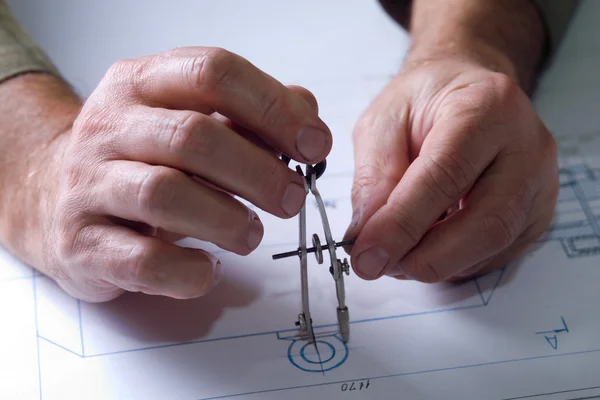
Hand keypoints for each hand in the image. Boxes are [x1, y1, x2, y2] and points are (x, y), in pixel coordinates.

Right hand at [40, 47, 331, 300]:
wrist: (52, 199)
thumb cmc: (139, 158)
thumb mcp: (190, 118)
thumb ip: (250, 114)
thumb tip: (307, 114)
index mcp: (142, 83)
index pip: (213, 74)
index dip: (273, 108)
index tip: (314, 145)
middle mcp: (109, 126)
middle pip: (192, 136)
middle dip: (258, 172)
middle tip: (292, 199)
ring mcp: (88, 185)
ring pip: (164, 195)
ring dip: (226, 220)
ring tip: (251, 234)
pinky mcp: (81, 243)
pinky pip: (141, 261)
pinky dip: (187, 271)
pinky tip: (209, 268)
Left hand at [344, 58, 558, 281]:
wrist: (468, 89)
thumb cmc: (426, 100)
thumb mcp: (383, 122)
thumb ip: (374, 177)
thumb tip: (366, 236)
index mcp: (487, 107)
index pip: (446, 176)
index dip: (403, 223)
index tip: (366, 255)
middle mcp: (527, 147)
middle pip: (486, 221)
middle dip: (427, 257)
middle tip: (379, 266)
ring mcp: (540, 183)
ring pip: (494, 244)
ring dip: (437, 262)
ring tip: (395, 254)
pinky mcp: (537, 212)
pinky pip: (498, 253)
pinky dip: (454, 261)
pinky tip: (425, 247)